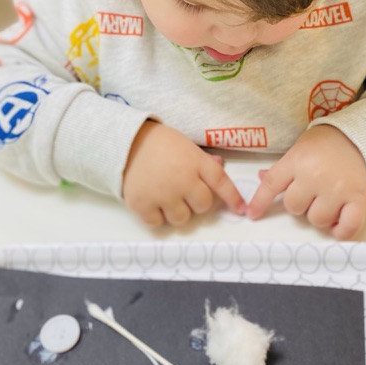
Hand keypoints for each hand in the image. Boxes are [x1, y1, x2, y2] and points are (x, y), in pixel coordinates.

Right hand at [123, 121, 245, 226]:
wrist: (123, 141)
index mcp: (195, 162)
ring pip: (181, 219)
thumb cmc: (158, 142)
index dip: (233, 198)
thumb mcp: (185, 145)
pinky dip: (155, 216)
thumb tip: (220, 169)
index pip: (222, 183)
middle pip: (203, 206)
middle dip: (196, 202)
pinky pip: (157, 223)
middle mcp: (183, 180)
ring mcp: (163, 194)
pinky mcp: (142, 205)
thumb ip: (202, 161)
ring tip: (165, 196)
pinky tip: (150, 201)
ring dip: (176, 211)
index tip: (242, 210)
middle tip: (184, 193)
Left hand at [246, 125, 365, 238]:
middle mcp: (315, 176)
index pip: (272, 185)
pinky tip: (339, 224)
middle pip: (295, 208)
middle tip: (313, 193)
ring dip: (320, 216)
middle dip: (301, 204)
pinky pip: (347, 227)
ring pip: (318, 220)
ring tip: (328, 202)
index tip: (253, 215)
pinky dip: (341, 230)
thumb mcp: (300, 148)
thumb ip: (282, 167)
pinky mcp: (359, 199)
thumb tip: (261, 178)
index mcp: (297, 161)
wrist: (362, 137)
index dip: (260, 202)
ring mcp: (337, 189)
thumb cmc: (327, 144)